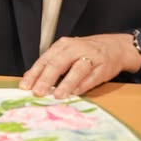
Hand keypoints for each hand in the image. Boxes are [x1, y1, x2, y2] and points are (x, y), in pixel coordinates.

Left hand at [20, 34, 140, 97]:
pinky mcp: (103, 67)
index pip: (45, 59)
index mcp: (63, 45)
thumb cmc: (86, 51)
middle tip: (38, 92)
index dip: (34, 73)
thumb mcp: (66, 52)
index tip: (25, 86)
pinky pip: (91, 78)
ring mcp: (91, 57)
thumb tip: (30, 77)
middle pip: (58, 63)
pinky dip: (82, 86)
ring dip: (66, 84)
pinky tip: (74, 94)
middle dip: (46, 79)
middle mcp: (76, 49)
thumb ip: (50, 64)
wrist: (114, 47)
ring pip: (76, 70)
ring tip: (57, 95)